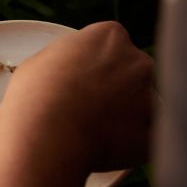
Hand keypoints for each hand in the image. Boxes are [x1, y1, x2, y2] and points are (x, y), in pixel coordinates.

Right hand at [0, 21, 154, 177]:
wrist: (46, 140)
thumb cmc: (34, 97)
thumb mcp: (40, 62)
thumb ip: (68, 60)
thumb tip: (70, 70)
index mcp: (110, 37)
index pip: (110, 43)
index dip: (93, 63)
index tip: (79, 78)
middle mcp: (138, 62)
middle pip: (132, 72)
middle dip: (115, 87)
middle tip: (85, 105)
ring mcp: (149, 98)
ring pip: (140, 106)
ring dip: (122, 116)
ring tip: (89, 132)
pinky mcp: (152, 133)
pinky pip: (144, 138)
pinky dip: (127, 145)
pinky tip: (100, 150)